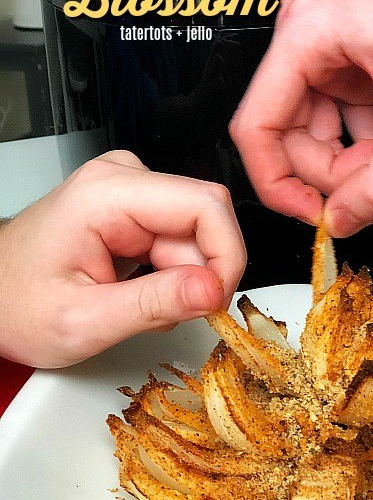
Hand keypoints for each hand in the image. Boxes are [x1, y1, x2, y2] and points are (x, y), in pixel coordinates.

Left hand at [0, 152, 245, 367]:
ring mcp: (131, 189)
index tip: (217, 301)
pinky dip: (170, 274)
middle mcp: (123, 178)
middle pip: (203, 221)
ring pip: (195, 234)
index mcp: (106, 194)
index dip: (225, 255)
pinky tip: (136, 290)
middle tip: (165, 314)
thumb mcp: (82, 322)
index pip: (205, 205)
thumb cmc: (17, 304)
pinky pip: (181, 237)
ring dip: (180, 280)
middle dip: (197, 275)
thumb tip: (213, 290)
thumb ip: (153, 306)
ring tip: (135, 305)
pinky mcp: (136, 205)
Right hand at [231, 0, 372, 237]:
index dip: (279, 182)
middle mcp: (305, 34)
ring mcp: (326, 46)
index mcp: (307, 32)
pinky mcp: (348, 58)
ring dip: (357, 161)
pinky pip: (341, 117)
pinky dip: (369, 143)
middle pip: (289, 134)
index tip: (314, 213)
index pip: (257, 127)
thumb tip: (344, 221)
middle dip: (335, 171)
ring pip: (317, 131)